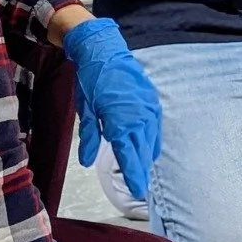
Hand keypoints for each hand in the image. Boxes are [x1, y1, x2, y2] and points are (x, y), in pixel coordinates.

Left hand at [63, 19, 160, 199]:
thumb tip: (86, 161)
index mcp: (121, 121)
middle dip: (142, 170)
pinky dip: (152, 140)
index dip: (134, 174)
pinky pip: (155, 128)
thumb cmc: (92, 80)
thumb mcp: (86, 110)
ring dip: (147, 156)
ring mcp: (149, 108)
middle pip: (143, 151)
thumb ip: (88, 137)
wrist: (104, 50)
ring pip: (152, 140)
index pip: (130, 155)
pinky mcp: (152, 101)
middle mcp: (140, 117)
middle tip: (140, 188)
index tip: (138, 190)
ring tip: (144, 172)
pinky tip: (150, 148)